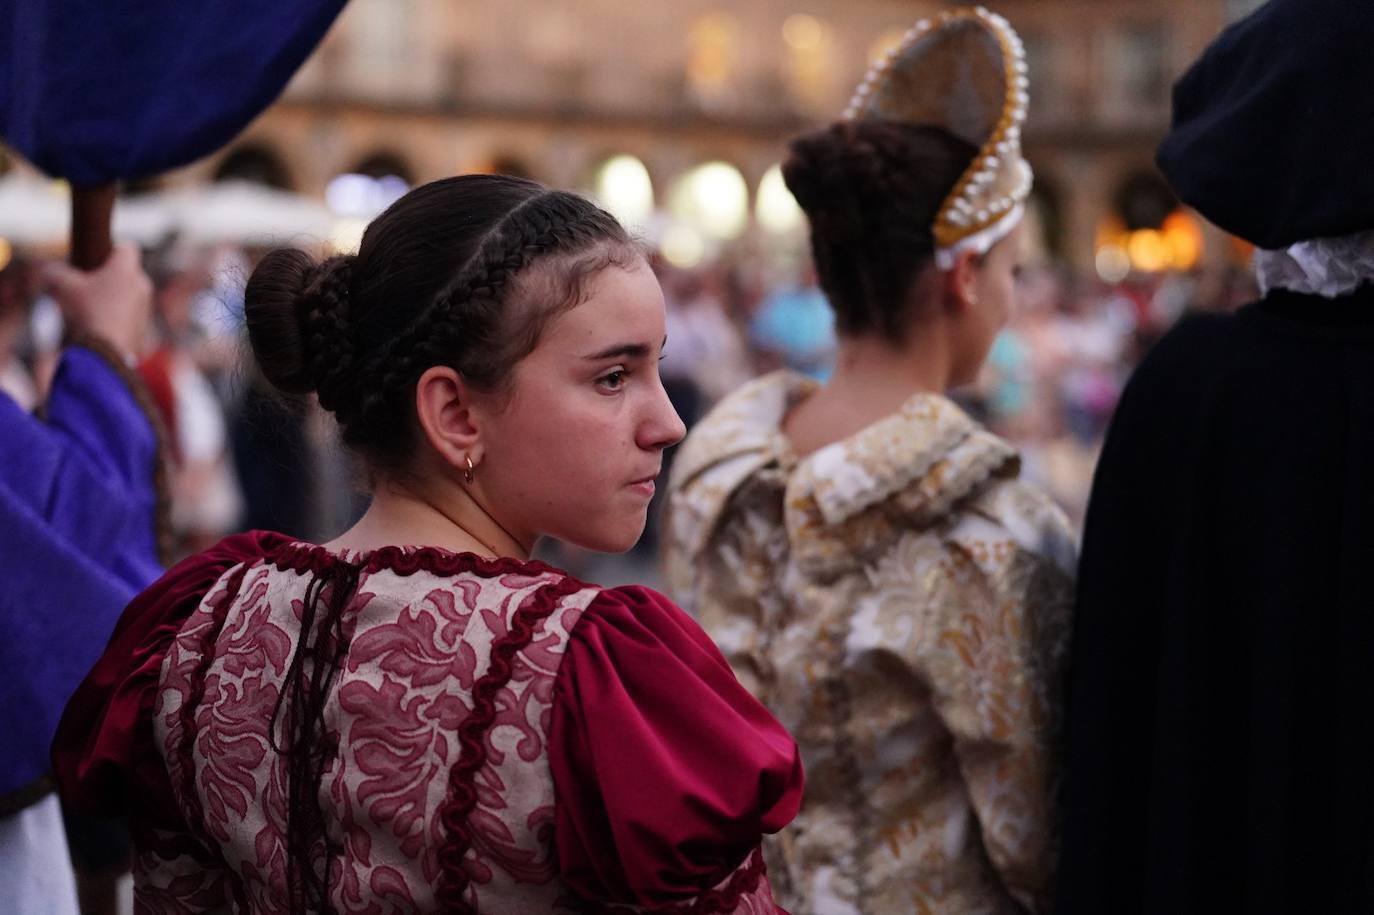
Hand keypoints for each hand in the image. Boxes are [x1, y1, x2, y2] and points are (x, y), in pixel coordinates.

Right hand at [40, 243, 152, 361]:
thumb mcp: (65, 289)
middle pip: (127, 273)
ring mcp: (146, 307)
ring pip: (130, 295)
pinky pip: (131, 316)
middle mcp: (142, 285)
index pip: (128, 248)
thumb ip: (56, 273)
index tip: (97, 259)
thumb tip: (49, 270)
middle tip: (88, 286)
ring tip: (92, 309)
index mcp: (126, 270)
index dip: (112, 250)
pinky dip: (118, 318)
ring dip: (114, 298)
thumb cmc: (87, 313)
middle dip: (109, 277)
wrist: (107, 352)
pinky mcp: (145, 328)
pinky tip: (100, 327)